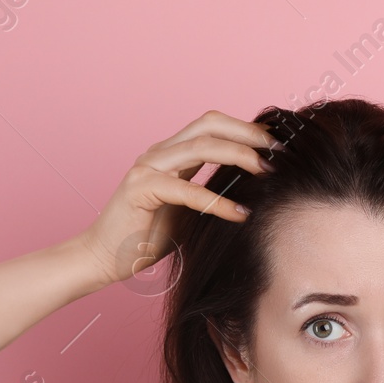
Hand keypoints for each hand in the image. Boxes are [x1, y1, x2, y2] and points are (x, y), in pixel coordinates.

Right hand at [73, 110, 278, 287]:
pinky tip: (239, 213)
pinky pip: (187, 190)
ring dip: (239, 156)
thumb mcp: (188, 211)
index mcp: (170, 154)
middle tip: (278, 151)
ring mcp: (147, 168)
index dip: (245, 128)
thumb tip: (254, 188)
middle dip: (248, 134)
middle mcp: (158, 153)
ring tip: (266, 171)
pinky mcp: (141, 190)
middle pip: (209, 125)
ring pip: (200, 147)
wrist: (105, 258)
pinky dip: (217, 201)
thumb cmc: (146, 237)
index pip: (212, 126)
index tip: (276, 144)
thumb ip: (211, 192)